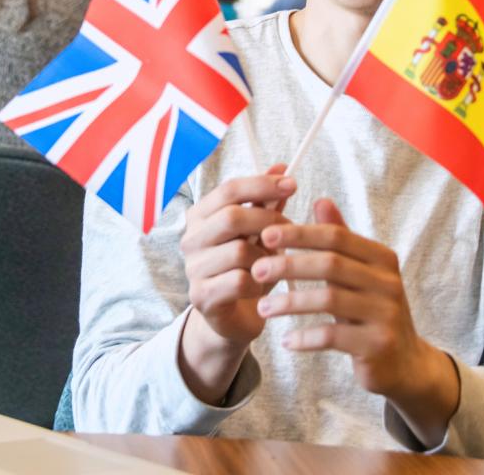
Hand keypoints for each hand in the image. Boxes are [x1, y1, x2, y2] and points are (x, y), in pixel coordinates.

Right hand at [178, 166, 295, 402]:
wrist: (233, 317)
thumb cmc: (246, 267)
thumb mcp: (259, 231)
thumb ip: (267, 201)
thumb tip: (282, 167)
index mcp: (200, 216)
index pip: (228, 189)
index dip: (262, 184)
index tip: (293, 184)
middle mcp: (190, 239)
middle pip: (231, 217)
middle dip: (269, 220)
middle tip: (293, 229)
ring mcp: (192, 269)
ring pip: (238, 251)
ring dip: (266, 256)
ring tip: (277, 262)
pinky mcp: (201, 297)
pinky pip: (239, 282)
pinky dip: (260, 283)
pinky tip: (266, 286)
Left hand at [252, 199, 458, 446]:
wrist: (404, 363)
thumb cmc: (372, 311)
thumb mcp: (359, 274)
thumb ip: (341, 240)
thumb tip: (320, 199)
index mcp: (382, 257)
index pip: (335, 236)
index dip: (299, 233)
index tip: (265, 234)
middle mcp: (388, 281)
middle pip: (331, 264)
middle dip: (289, 264)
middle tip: (257, 270)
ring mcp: (386, 314)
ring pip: (329, 299)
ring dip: (290, 302)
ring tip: (262, 308)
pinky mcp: (377, 344)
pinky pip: (333, 336)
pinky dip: (305, 337)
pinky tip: (286, 340)